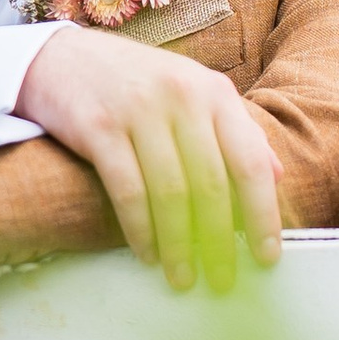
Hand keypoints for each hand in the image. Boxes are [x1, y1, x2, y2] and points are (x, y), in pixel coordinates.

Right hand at [18, 23, 282, 293]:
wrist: (62, 58)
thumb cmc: (138, 84)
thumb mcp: (194, 94)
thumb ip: (235, 131)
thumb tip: (276, 175)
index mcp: (215, 92)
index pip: (250, 161)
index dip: (263, 214)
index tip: (267, 257)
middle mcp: (182, 96)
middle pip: (212, 183)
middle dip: (220, 240)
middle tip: (223, 281)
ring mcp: (139, 110)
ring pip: (171, 192)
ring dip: (179, 244)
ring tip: (182, 279)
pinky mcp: (98, 126)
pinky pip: (127, 190)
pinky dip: (140, 230)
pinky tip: (147, 255)